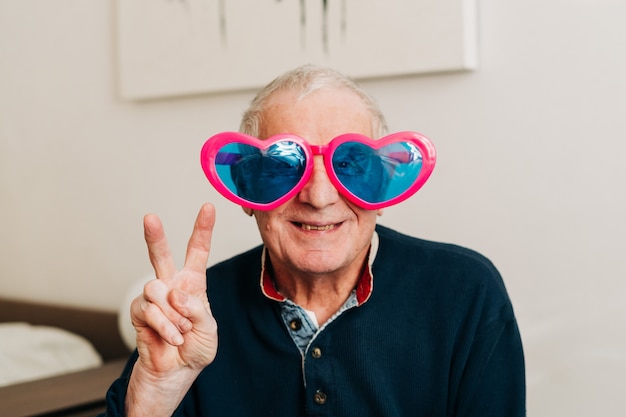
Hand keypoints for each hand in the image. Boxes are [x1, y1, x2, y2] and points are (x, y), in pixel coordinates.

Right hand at [126, 203, 217, 415]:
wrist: (176, 371)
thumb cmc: (196, 347)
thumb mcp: (208, 328)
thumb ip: (197, 308)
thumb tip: (175, 293)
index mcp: (193, 283)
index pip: (197, 251)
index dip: (202, 229)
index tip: (208, 207)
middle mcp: (172, 284)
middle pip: (162, 255)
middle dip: (155, 235)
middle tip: (150, 217)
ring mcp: (154, 297)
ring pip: (157, 289)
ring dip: (173, 314)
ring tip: (181, 331)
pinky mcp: (140, 312)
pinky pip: (150, 310)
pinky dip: (165, 326)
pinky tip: (171, 337)